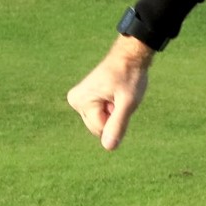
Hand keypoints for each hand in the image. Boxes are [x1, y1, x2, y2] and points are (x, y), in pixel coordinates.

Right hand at [67, 35, 154, 149]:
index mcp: (81, 101)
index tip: (121, 99)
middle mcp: (75, 101)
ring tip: (117, 95)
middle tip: (120, 97)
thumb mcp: (128, 102)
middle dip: (114, 116)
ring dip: (113, 113)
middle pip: (98, 127)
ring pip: (100, 122)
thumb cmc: (130, 76)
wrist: (129, 57)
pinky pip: (100, 115)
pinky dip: (111, 109)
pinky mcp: (84, 99)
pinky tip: (114, 94)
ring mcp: (78, 100)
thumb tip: (109, 147)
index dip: (117, 118)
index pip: (101, 130)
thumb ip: (118, 124)